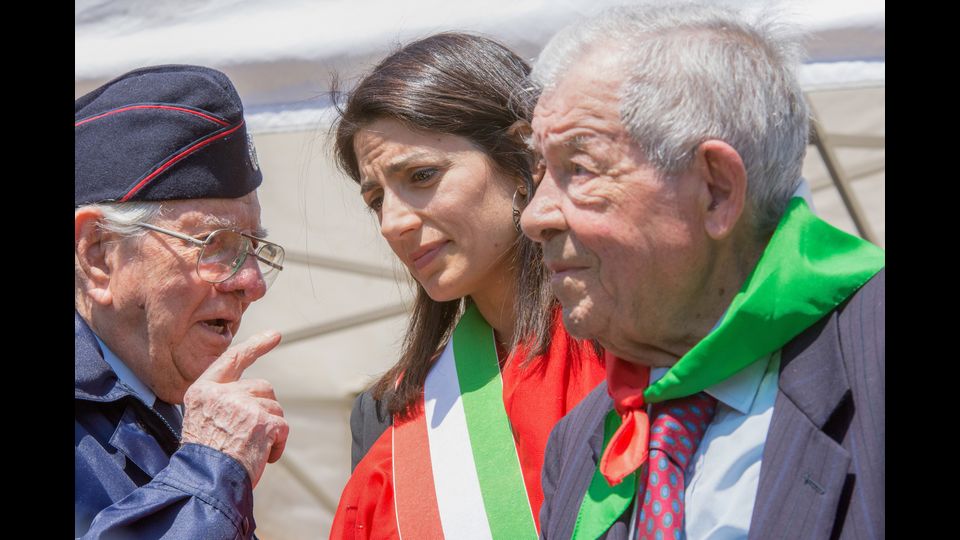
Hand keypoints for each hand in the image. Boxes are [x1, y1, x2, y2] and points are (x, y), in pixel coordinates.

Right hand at [180, 330, 288, 487]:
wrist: (204, 483)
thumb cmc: (205, 459)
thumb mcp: (202, 421)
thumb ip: (223, 403)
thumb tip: (254, 394)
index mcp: (203, 391)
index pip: (231, 360)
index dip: (255, 346)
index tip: (274, 335)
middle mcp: (222, 393)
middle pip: (261, 388)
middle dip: (264, 409)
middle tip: (249, 436)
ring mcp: (243, 405)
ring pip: (274, 407)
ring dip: (270, 430)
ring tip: (249, 450)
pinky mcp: (263, 421)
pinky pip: (282, 427)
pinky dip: (278, 445)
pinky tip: (263, 457)